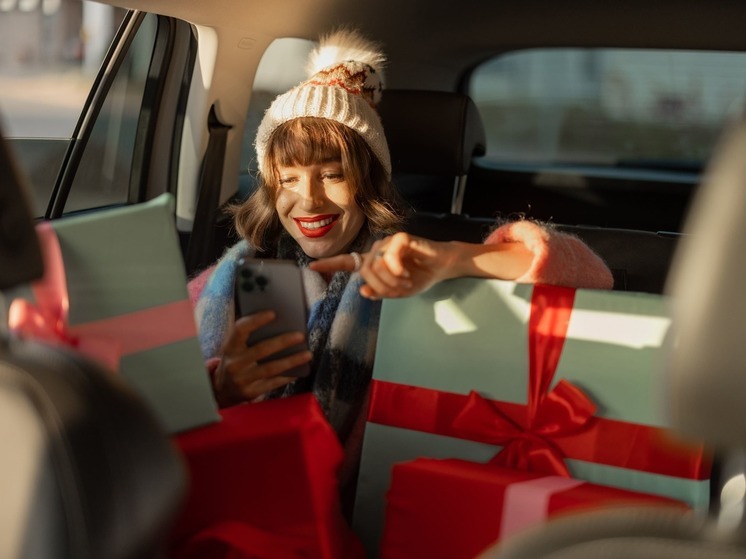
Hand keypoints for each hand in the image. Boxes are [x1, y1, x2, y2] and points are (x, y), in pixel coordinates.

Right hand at [213, 310, 312, 405]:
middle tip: (301, 335)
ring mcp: (242, 380)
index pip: (240, 330)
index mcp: (230, 347)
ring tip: (308, 354)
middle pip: (261, 350)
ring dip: (291, 361)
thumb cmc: (235, 360)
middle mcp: (234, 363)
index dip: (256, 320)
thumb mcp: (235, 348)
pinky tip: (300, 370)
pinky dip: (288, 376)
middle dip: (283, 341)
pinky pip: (273, 383)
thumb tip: (280, 323)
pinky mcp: (251, 392)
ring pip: (270, 368)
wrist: (222, 389)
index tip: (273, 313)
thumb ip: (250, 336)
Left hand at [310, 232, 454, 298]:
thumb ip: (381, 293)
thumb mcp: (399, 291)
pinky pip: (389, 256)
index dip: (330, 265)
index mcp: (374, 263)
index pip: (348, 262)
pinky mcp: (400, 238)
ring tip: (406, 282)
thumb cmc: (420, 277)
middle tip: (400, 290)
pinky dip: (396, 268)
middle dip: (381, 286)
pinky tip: (406, 273)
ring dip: (391, 280)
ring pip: (376, 265)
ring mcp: (387, 243)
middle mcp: (377, 251)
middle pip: (365, 271)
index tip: (311, 267)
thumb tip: (363, 292)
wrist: (442, 266)